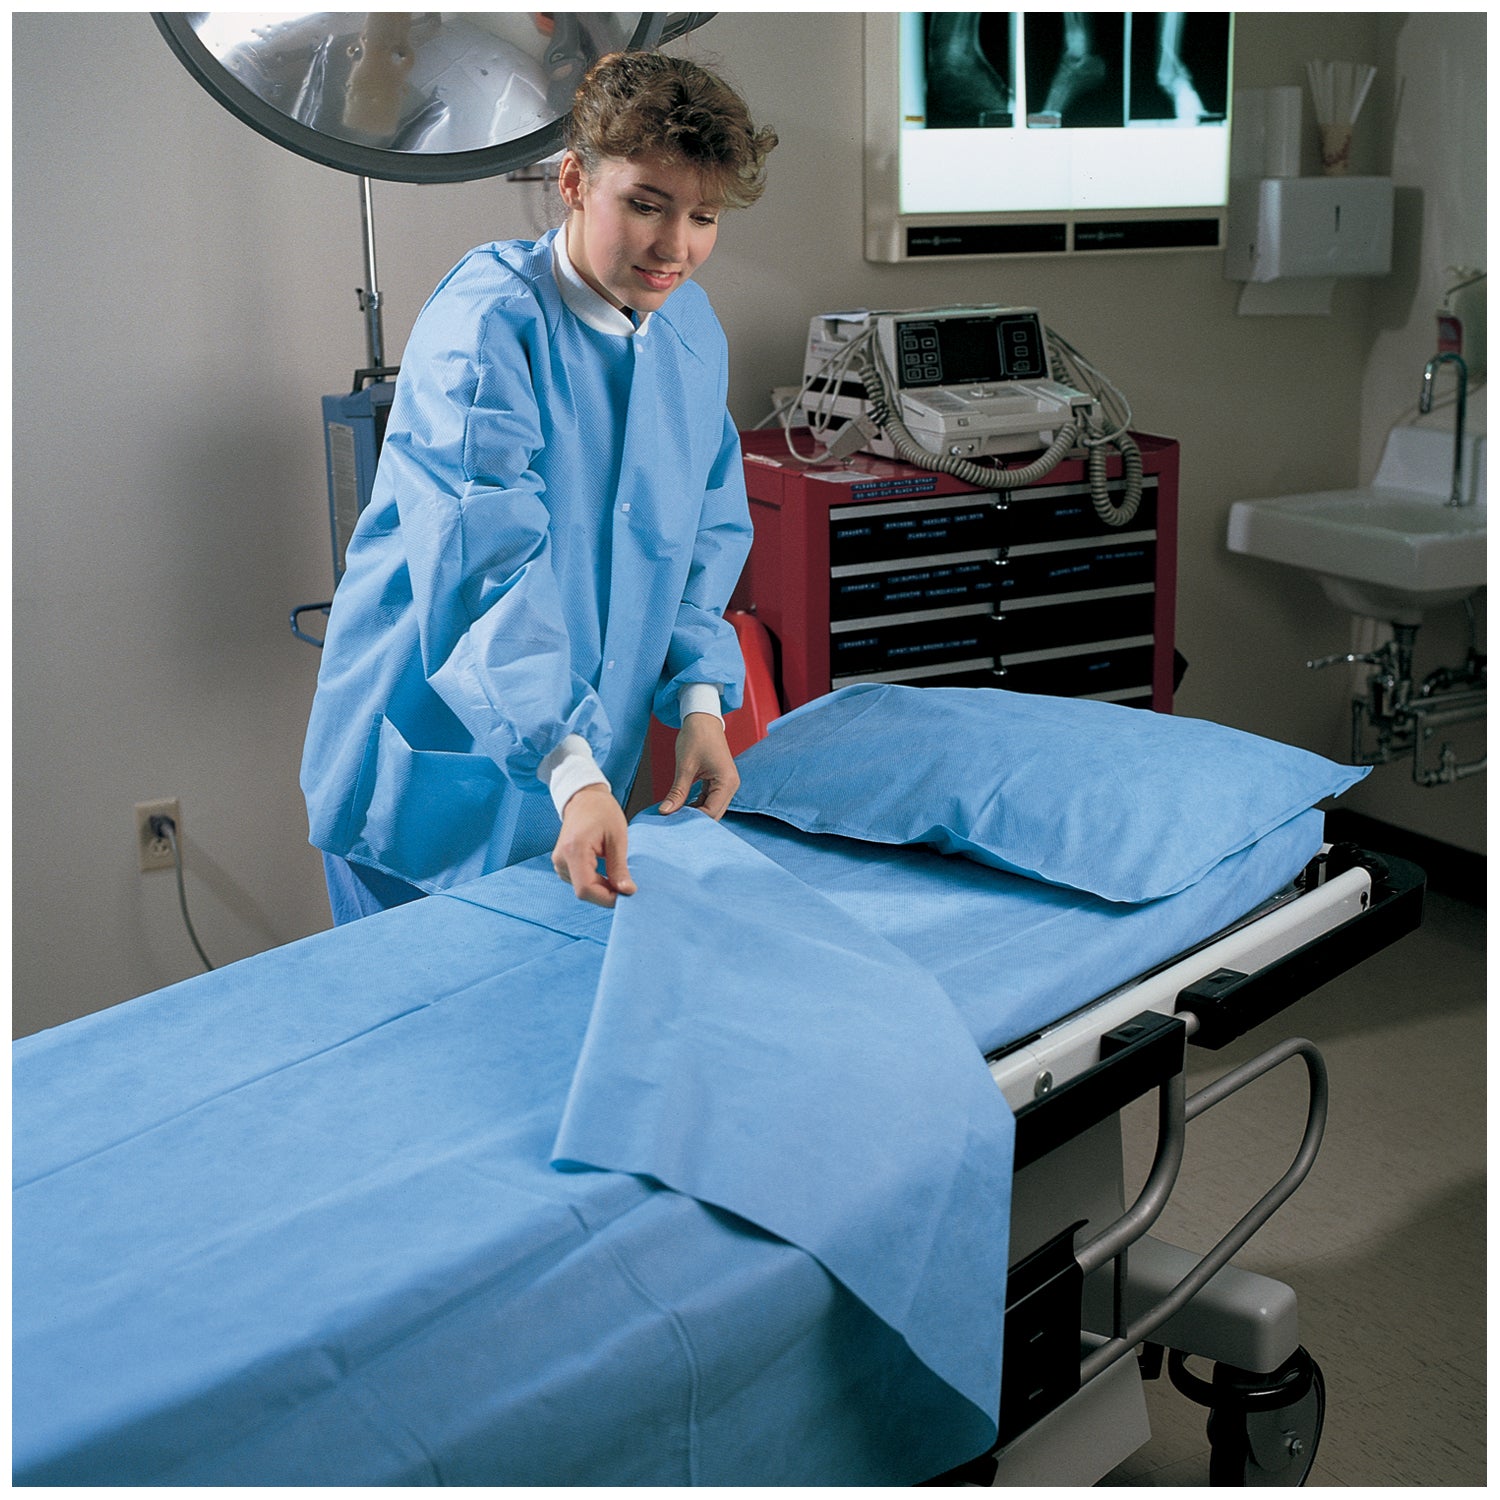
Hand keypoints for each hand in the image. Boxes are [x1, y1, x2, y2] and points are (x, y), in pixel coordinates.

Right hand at [552, 784, 636, 907]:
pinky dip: (595, 882)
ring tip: (616, 872)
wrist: (584, 798)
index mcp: (574, 850)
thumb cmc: (602, 812)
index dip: (606, 898)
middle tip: (627, 885)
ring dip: (602, 888)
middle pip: (584, 892)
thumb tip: (627, 892)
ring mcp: (559, 862)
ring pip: (582, 889)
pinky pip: (580, 882)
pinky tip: (606, 870)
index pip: (586, 889)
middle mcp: (561, 859)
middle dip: (606, 894)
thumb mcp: (617, 838)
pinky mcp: (562, 864)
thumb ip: (619, 867)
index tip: (626, 894)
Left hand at [659, 713, 738, 819]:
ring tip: (675, 814)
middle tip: (672, 821)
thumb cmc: (696, 736)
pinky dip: (696, 804)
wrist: (702, 718)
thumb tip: (665, 811)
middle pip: (714, 813)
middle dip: (694, 818)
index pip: (711, 812)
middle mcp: (731, 785)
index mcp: (727, 782)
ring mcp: (726, 784)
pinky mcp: (720, 782)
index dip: (692, 819)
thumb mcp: (685, 766)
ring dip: (695, 812)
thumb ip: (677, 792)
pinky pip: (709, 800)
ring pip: (711, 808)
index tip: (673, 822)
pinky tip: (681, 805)